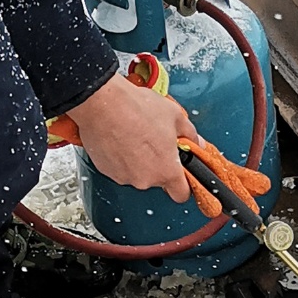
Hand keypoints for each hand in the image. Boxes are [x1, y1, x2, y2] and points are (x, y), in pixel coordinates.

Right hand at [64, 73, 195, 203]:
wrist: (101, 103)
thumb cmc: (136, 109)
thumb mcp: (175, 115)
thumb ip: (190, 133)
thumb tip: (195, 141)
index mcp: (166, 170)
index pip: (181, 194)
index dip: (184, 185)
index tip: (182, 174)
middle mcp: (145, 180)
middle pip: (157, 179)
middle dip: (158, 163)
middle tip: (155, 140)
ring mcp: (123, 177)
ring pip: (137, 173)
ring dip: (138, 159)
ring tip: (135, 134)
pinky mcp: (106, 170)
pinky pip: (119, 167)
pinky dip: (121, 156)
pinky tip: (121, 137)